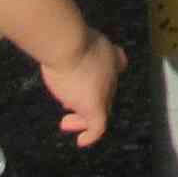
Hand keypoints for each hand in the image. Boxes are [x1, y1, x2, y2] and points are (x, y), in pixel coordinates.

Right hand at [40, 30, 125, 146]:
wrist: (68, 44)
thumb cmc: (66, 37)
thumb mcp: (74, 35)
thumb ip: (74, 42)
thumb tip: (62, 46)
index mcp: (108, 54)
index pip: (115, 67)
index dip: (105, 77)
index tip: (92, 82)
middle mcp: (111, 73)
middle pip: (105, 91)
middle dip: (89, 99)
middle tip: (71, 107)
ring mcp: (104, 90)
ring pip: (100, 108)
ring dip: (84, 117)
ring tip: (67, 122)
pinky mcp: (93, 106)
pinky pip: (98, 125)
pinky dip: (91, 135)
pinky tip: (82, 141)